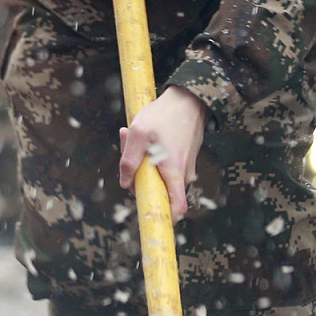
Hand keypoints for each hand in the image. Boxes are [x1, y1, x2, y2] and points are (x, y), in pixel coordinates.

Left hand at [118, 85, 204, 220]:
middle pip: (161, 193)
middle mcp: (184, 174)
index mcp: (174, 171)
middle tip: (129, 154)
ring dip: (145, 166)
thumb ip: (129, 160)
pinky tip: (145, 138)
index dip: (164, 217)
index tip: (148, 213)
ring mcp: (186, 167)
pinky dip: (153, 158)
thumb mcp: (138, 133)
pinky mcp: (184, 159)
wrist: (189, 98)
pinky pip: (166, 168)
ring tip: (135, 140)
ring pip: (161, 179)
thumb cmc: (164, 114)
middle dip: (141, 181)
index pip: (177, 208)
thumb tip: (125, 183)